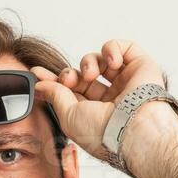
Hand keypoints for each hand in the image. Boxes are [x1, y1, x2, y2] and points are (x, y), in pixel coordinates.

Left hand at [31, 39, 171, 160]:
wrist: (132, 127)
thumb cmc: (101, 130)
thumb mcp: (68, 115)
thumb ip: (54, 95)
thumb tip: (40, 84)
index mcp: (94, 112)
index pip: (71, 91)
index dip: (55, 80)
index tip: (37, 73)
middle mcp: (111, 97)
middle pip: (83, 74)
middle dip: (70, 73)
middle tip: (70, 80)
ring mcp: (126, 81)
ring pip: (100, 60)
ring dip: (89, 62)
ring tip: (91, 74)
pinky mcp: (140, 66)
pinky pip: (123, 47)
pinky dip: (112, 49)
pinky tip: (113, 63)